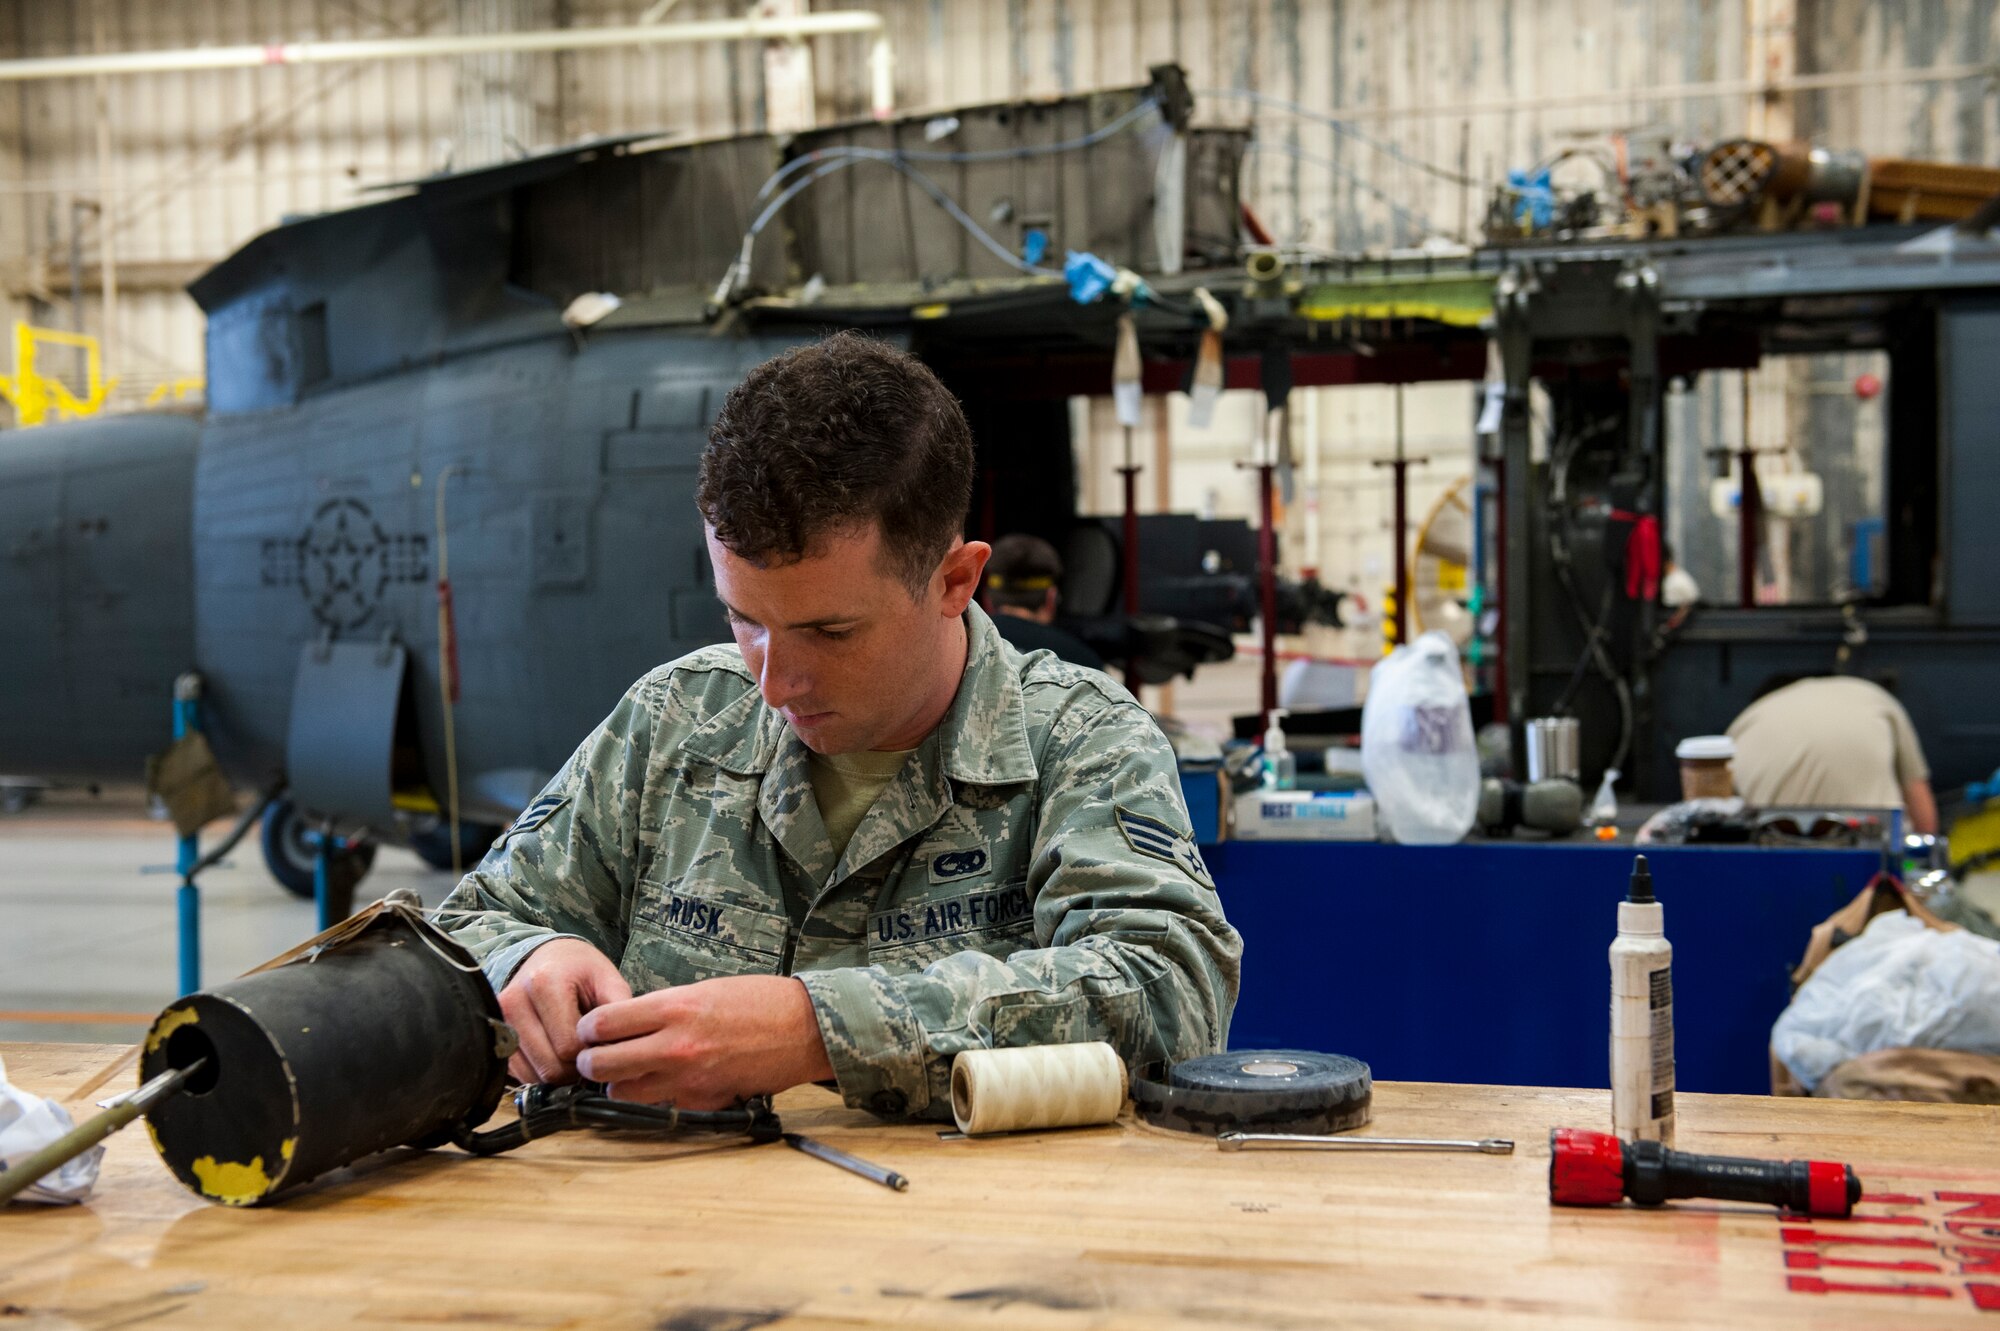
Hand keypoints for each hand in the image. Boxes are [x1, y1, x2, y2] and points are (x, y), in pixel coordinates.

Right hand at [498, 938, 633, 1084]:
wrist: (550, 958)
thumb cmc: (581, 970)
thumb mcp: (608, 979)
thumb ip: (619, 1011)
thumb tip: (624, 1051)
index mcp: (543, 984)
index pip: (569, 1046)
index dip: (592, 1052)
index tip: (602, 1041)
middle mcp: (513, 1002)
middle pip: (550, 1066)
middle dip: (577, 1067)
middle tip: (590, 1051)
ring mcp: (499, 1021)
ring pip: (535, 1076)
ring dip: (560, 1072)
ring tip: (573, 1049)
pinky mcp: (495, 1037)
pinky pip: (521, 1075)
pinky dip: (543, 1072)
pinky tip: (555, 1052)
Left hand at [574, 975, 834, 1108]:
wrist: (805, 1028)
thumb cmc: (759, 1001)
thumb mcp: (703, 990)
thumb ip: (662, 1008)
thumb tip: (626, 1024)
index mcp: (675, 1007)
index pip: (603, 1023)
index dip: (588, 1028)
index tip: (590, 1030)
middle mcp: (675, 1045)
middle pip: (602, 1064)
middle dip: (591, 1061)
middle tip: (594, 1056)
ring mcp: (688, 1078)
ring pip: (623, 1091)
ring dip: (618, 1082)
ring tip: (627, 1072)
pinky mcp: (702, 1101)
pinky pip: (660, 1104)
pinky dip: (655, 1096)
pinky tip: (665, 1082)